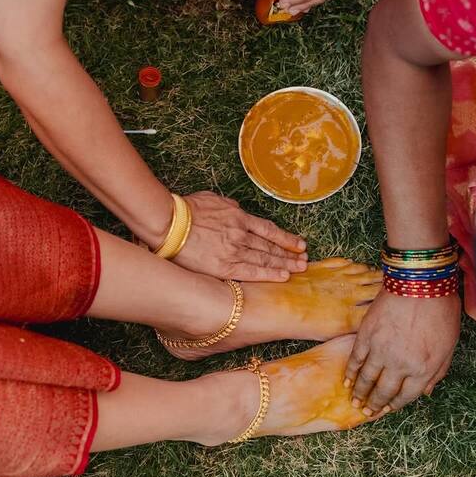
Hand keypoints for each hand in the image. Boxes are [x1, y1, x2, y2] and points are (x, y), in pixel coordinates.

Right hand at [174, 191, 307, 280]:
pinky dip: (269, 274)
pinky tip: (283, 277)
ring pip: (266, 259)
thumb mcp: (213, 199)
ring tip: (300, 269)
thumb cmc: (186, 210)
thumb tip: (237, 211)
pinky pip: (252, 272)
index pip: (269, 230)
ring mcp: (234, 250)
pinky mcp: (224, 266)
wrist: (170, 223)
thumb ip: (229, 206)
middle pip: (271, 246)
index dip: (286, 238)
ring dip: (285, 264)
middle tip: (305, 259)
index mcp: (239, 217)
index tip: (299, 244)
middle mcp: (241, 234)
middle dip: (290, 253)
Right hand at [344, 290, 460, 413]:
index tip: (387, 409)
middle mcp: (401, 365)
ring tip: (354, 400)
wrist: (421, 282)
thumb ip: (438, 370)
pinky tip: (347, 379)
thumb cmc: (440, 310)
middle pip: (384, 392)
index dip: (395, 405)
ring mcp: (381, 350)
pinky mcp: (367, 335)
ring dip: (359, 392)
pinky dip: (350, 371)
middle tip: (366, 411)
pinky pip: (355, 359)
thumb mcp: (449, 344)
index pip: (406, 397)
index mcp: (424, 369)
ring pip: (366, 379)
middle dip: (374, 404)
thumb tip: (427, 391)